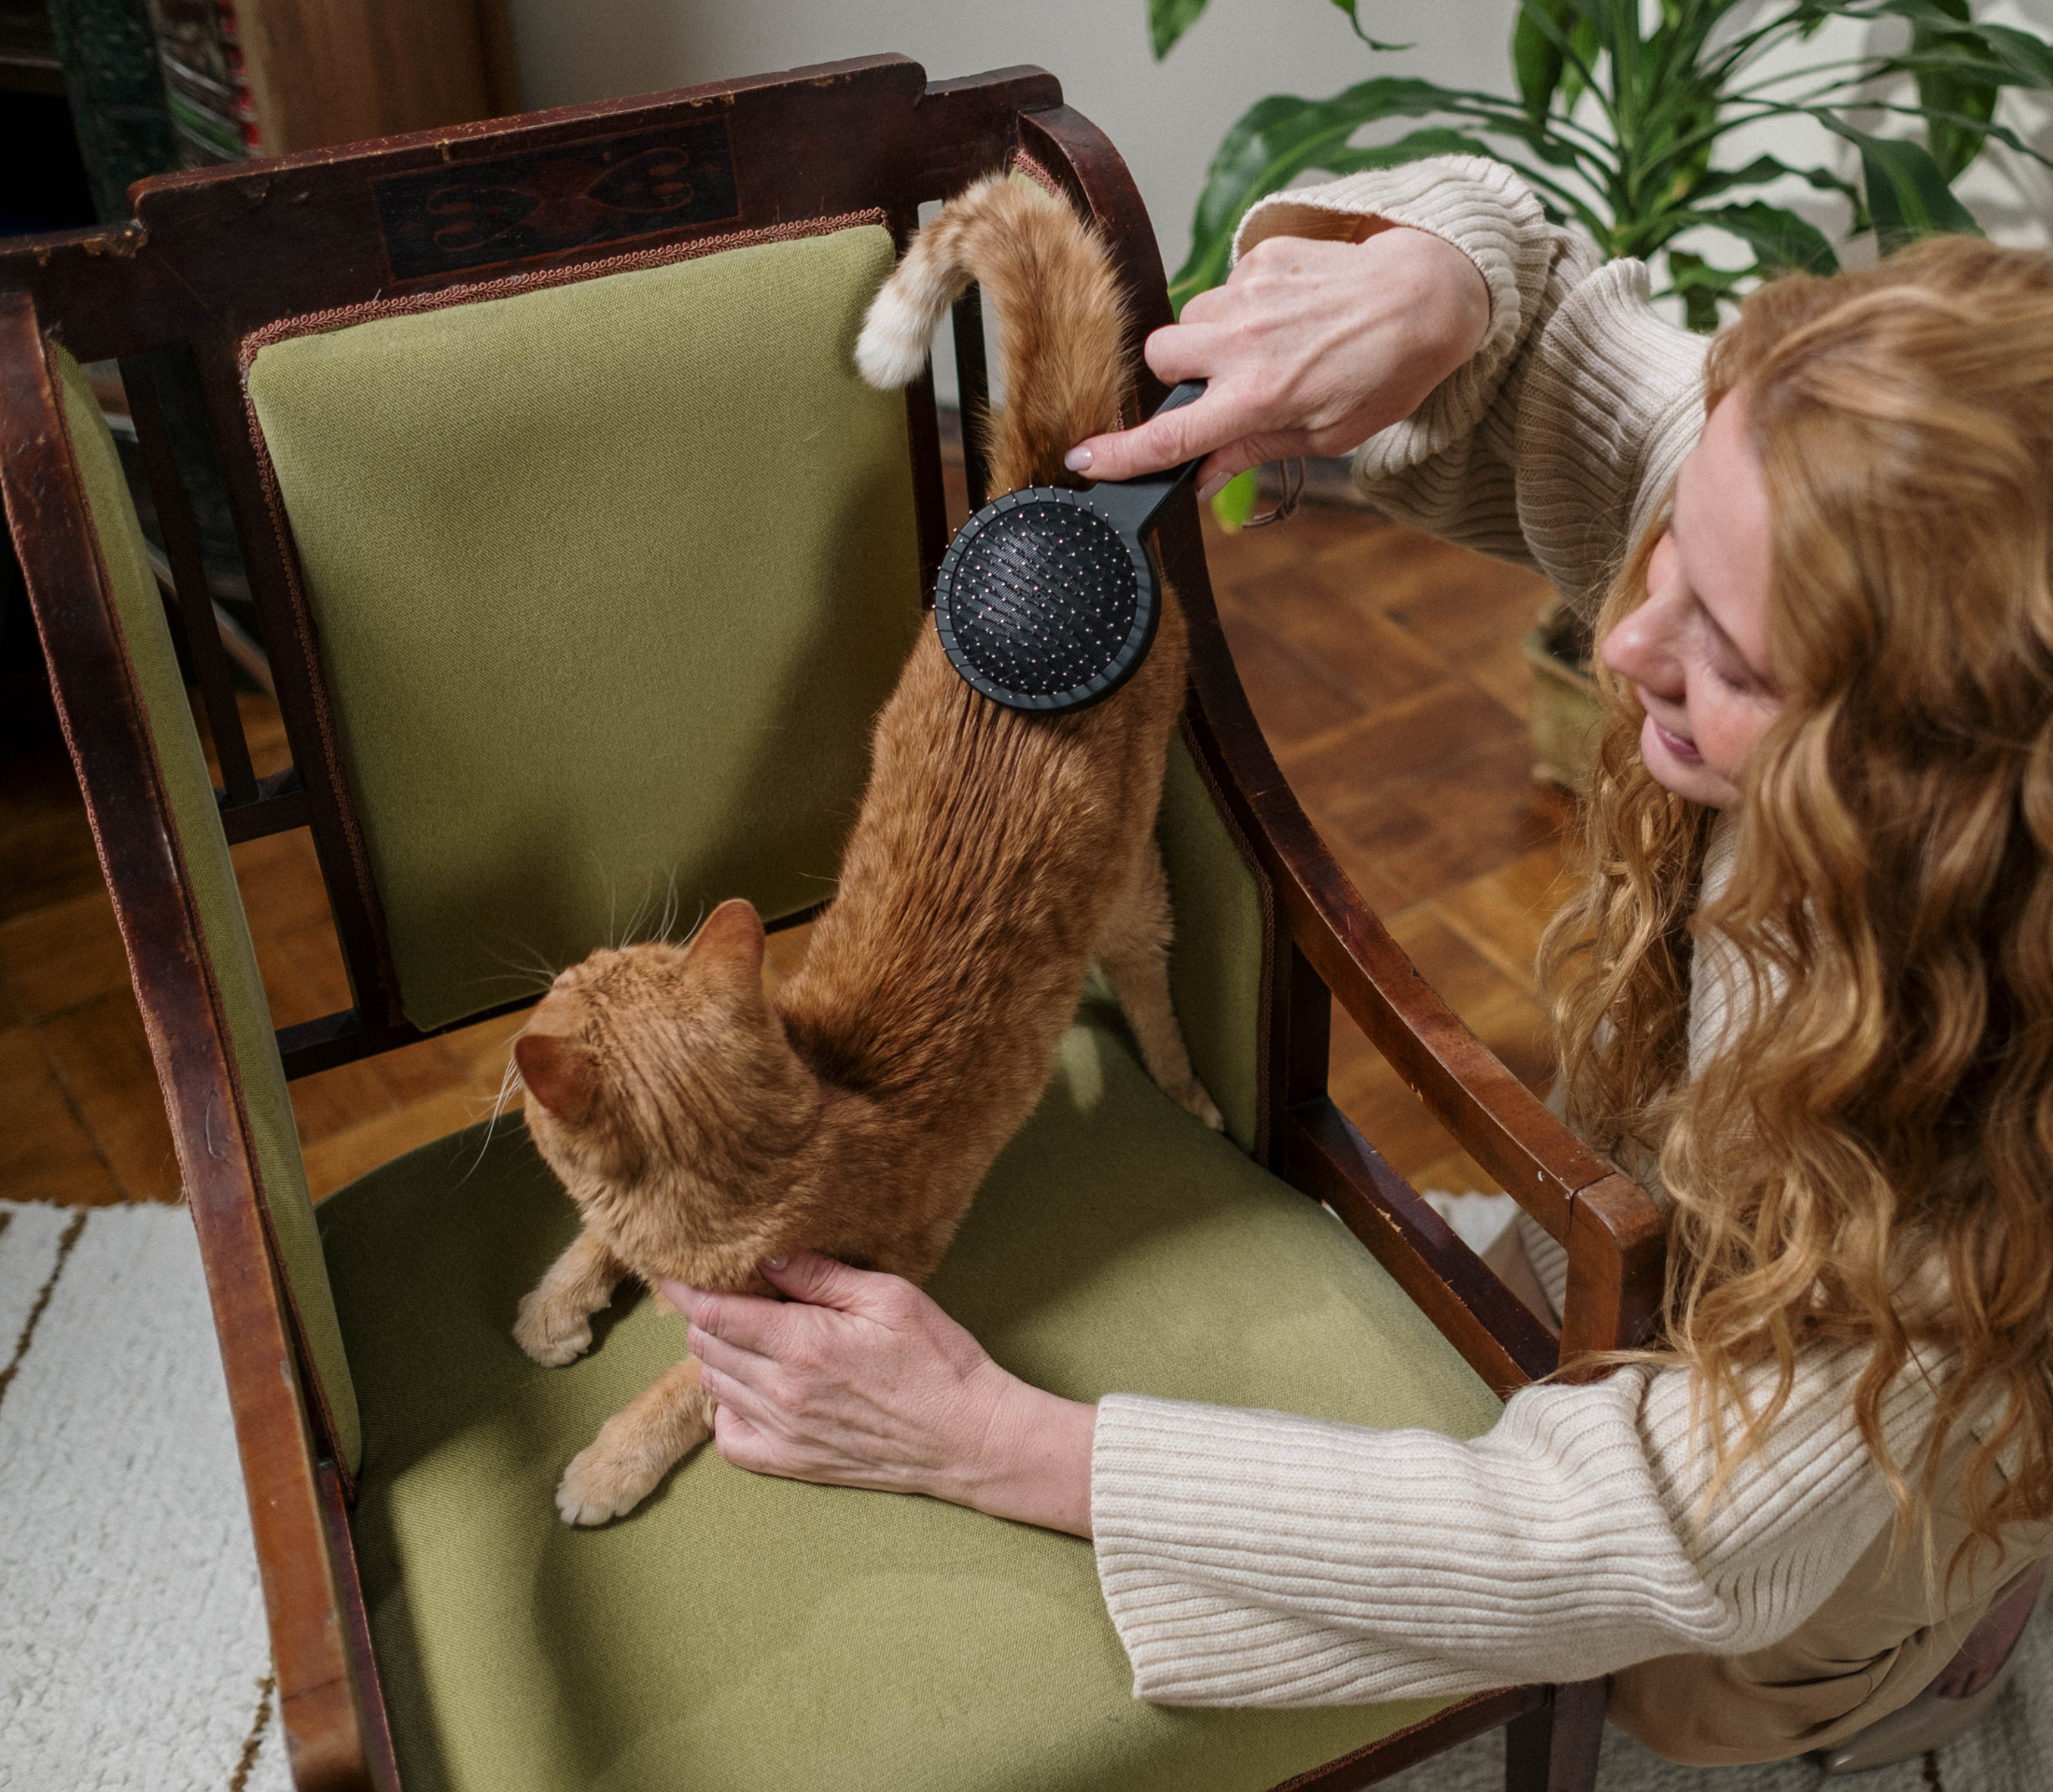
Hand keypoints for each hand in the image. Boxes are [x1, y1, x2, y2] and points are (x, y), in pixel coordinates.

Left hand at [661, 1252, 1095, 1536]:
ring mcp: (784, 1432)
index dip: (687, 1290)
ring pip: (714, 1386)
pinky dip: (728, 1409)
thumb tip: (769, 1258)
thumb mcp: (890, 1297)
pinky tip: (753, 1390)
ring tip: (746, 1335)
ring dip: (718, 1356)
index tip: (675, 1272)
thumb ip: (823, 1276)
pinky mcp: (792, 1463)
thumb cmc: (938, 1360)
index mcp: (803, 1344)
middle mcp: (782, 1392)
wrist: (968, 1439)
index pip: (715, 1313)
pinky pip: (729, 1437)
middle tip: (727, 1295)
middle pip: (706, 1347)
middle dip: (705, 1315)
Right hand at [1064, 224, 1491, 493]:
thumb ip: (1253, 452)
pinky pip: (1228, 286)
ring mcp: (1250, 293)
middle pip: (1158, 357)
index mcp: (1259, 398)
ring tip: (1270, 344)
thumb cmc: (1384, 375)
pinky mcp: (1263, 256)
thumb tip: (1199, 478)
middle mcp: (1245, 344)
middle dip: (1176, 374)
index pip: (1172, 435)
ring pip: (1192, 319)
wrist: (1428, 296)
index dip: (1122, 453)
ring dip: (1214, 338)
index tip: (1084, 460)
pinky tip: (1292, 312)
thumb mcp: (1324, 436)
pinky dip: (1247, 304)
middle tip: (1218, 384)